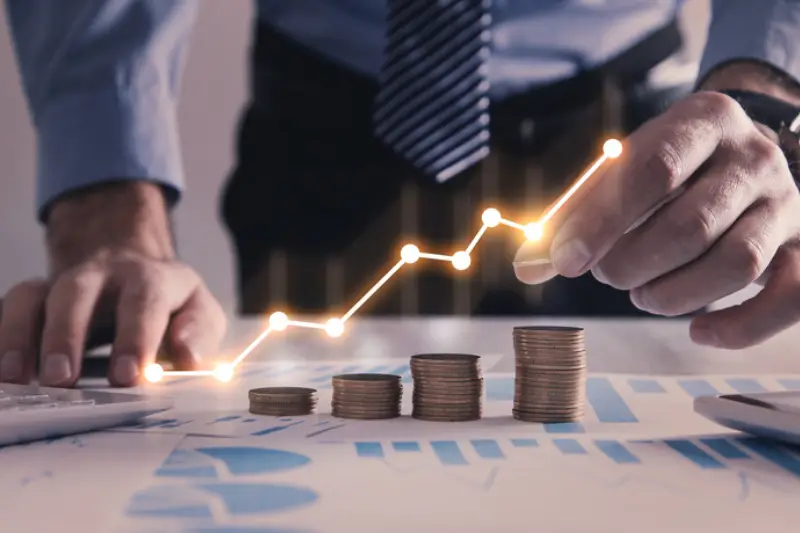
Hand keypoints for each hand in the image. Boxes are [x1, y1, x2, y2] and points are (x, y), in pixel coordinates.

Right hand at [0, 182, 225, 386]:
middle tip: (63, 380)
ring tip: (15, 379)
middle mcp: (102, 274)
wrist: (133, 274)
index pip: (143, 301)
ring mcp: (62, 284)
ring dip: (20, 336)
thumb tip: (189, 356)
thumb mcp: (199, 313)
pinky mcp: (35, 299)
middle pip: (77, 292)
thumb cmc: (170, 307)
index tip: (127, 377)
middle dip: (67, 334)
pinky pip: (9, 309)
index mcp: (150, 277)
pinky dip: (2, 337)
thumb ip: (200, 333)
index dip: (135, 337)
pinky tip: (3, 373)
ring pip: (32, 297)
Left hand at [515, 67, 799, 348]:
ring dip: (673, 294)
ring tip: (642, 292)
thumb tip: (528, 266)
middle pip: (691, 225)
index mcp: (705, 121)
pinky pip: (786, 299)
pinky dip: (739, 327)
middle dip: (632, 264)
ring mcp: (788, 204)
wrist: (746, 157)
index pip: (653, 171)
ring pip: (736, 264)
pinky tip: (698, 331)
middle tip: (606, 275)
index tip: (562, 261)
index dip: (601, 222)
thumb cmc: (670, 169)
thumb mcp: (623, 171)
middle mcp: (755, 158)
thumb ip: (576, 213)